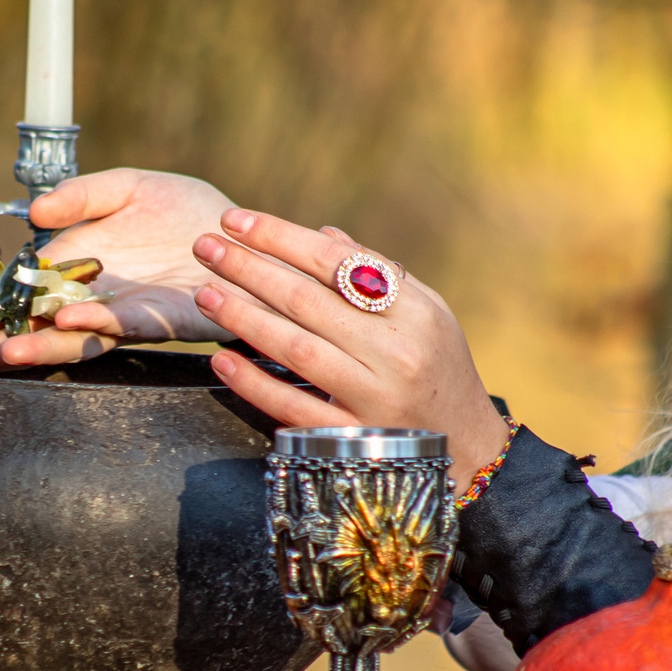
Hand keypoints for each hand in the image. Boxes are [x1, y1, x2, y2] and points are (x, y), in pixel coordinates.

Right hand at [0, 168, 239, 368]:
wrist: (243, 231)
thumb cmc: (183, 212)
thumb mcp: (124, 187)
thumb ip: (81, 196)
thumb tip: (36, 211)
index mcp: (77, 271)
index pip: (21, 298)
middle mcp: (96, 301)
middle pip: (37, 329)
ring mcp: (128, 315)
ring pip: (74, 339)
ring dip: (38, 346)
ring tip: (4, 350)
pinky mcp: (165, 320)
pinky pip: (125, 324)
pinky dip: (94, 321)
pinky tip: (68, 318)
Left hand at [190, 209, 510, 498]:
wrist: (468, 450)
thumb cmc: (441, 369)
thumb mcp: (428, 314)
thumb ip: (378, 274)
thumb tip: (322, 234)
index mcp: (415, 312)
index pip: (336, 262)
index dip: (281, 237)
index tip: (235, 220)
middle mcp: (395, 352)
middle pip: (308, 301)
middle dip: (249, 269)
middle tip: (203, 247)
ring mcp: (374, 399)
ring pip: (295, 350)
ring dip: (243, 319)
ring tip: (203, 293)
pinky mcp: (353, 441)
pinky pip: (294, 408)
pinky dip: (255, 383)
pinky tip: (221, 361)